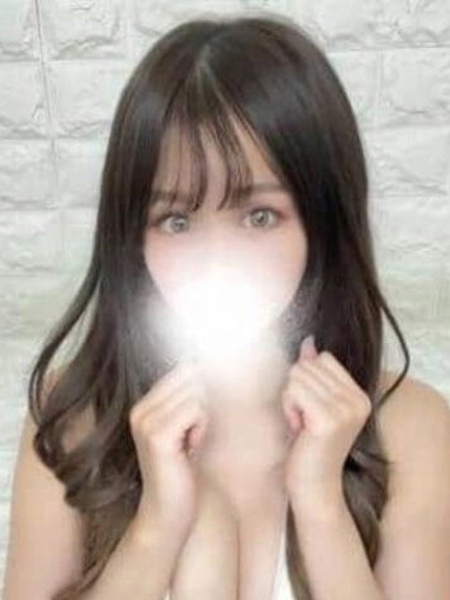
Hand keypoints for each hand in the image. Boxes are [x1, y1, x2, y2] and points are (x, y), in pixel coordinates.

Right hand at [128, 360, 209, 545]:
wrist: (167, 513)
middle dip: (203, 404)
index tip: (200, 416)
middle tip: (193, 435)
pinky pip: (196, 410)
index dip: (202, 387)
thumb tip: (209, 365)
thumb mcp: (185, 429)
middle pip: (191, 377)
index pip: (183, 369)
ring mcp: (146, 421)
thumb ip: (191, 398)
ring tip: (190, 443)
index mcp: (144, 406)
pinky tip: (189, 449)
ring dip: (204, 419)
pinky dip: (202, 428)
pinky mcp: (157, 435)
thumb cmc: (183, 471)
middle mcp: (140, 410)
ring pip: (196, 393)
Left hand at [280, 335, 371, 509]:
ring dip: (290, 399)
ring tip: (301, 424)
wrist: (314, 487)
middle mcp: (357, 400)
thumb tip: (308, 342)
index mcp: (360, 395)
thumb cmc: (309, 446)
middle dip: (296, 389)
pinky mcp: (327, 419)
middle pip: (308, 364)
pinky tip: (297, 428)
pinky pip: (292, 390)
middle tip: (303, 419)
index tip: (311, 409)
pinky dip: (288, 407)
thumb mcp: (314, 403)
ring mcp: (345, 410)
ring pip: (297, 374)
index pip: (323, 358)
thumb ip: (314, 372)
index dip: (307, 379)